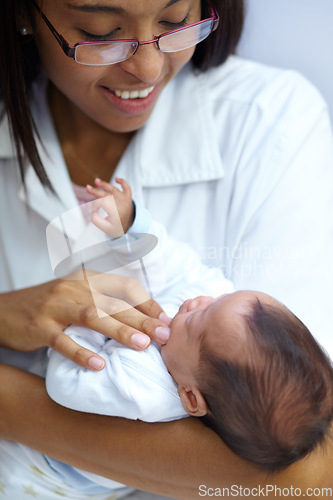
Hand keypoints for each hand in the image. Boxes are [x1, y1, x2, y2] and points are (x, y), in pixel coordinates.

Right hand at [0, 273, 170, 370]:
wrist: (6, 311)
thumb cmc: (50, 306)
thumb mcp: (77, 294)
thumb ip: (105, 300)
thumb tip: (142, 317)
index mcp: (87, 279)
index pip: (125, 286)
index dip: (147, 302)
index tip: (164, 320)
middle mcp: (73, 288)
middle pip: (113, 302)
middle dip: (142, 319)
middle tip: (164, 335)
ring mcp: (55, 307)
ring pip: (93, 317)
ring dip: (119, 330)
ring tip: (141, 345)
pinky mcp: (40, 327)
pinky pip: (63, 341)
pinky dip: (82, 353)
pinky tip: (99, 365)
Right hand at [86, 177, 133, 235]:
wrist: (128, 226)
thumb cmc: (115, 226)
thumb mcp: (105, 227)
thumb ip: (96, 219)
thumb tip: (92, 208)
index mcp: (115, 213)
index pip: (103, 203)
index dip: (95, 204)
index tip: (93, 209)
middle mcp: (121, 205)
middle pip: (107, 195)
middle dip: (96, 191)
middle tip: (87, 188)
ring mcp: (125, 200)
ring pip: (114, 190)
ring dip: (105, 184)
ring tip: (96, 181)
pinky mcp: (128, 197)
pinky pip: (127, 188)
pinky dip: (123, 182)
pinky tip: (117, 179)